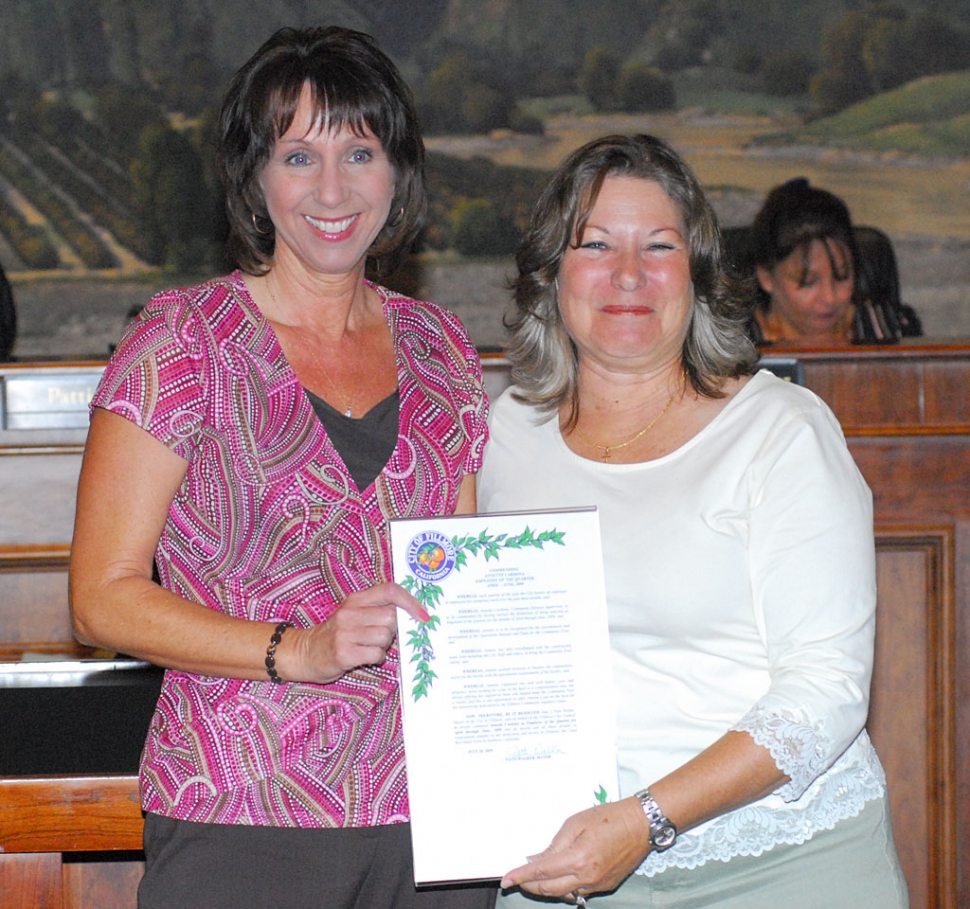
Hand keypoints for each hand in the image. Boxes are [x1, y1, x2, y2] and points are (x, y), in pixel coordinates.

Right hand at [285, 582, 428, 683]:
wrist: (306, 652)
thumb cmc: (338, 633)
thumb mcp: (353, 613)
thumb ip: (377, 609)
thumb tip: (412, 614)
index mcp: (355, 599)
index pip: (390, 590)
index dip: (410, 602)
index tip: (423, 615)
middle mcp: (350, 613)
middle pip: (391, 618)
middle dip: (393, 630)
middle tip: (380, 636)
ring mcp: (345, 633)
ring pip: (385, 637)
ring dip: (384, 646)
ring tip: (369, 647)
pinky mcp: (343, 653)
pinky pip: (376, 654)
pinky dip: (376, 658)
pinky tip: (364, 657)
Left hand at [500, 798, 650, 899]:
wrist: (640, 825)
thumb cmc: (608, 817)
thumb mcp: (575, 823)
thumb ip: (554, 844)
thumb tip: (536, 859)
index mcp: (578, 859)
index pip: (541, 872)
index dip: (521, 876)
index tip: (506, 880)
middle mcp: (587, 877)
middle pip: (550, 889)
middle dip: (530, 886)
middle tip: (517, 879)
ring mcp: (597, 885)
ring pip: (564, 894)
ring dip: (547, 888)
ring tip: (536, 877)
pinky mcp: (606, 886)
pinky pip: (579, 892)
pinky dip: (566, 887)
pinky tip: (560, 877)